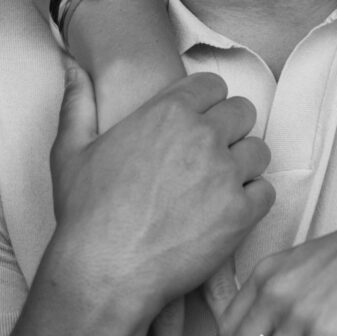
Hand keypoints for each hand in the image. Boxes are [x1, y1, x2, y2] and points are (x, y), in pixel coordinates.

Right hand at [46, 62, 272, 330]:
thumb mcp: (71, 150)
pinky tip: (227, 211)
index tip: (199, 121)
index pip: (213, 85)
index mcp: (168, 112)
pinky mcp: (241, 213)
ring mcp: (226, 174)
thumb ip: (77, 102)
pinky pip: (266, 192)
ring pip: (258, 151)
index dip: (208, 102)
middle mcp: (203, 135)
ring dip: (243, 164)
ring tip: (219, 184)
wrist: (106, 270)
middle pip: (243, 113)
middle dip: (230, 129)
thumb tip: (71, 65)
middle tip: (209, 155)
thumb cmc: (86, 213)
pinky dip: (252, 200)